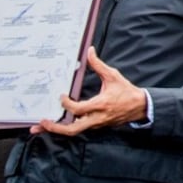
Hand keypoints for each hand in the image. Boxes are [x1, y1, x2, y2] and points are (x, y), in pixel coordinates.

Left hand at [31, 47, 147, 135]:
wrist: (140, 106)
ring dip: (59, 129)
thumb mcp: (113, 75)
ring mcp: (98, 124)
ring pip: (75, 131)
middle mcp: (97, 118)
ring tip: (44, 126)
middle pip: (73, 129)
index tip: (62, 96)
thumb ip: (99, 65)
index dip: (66, 104)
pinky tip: (60, 121)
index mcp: (100, 105)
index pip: (78, 109)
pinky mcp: (98, 126)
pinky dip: (69, 125)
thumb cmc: (127, 91)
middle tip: (41, 123)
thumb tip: (90, 51)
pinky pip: (81, 128)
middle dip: (55, 128)